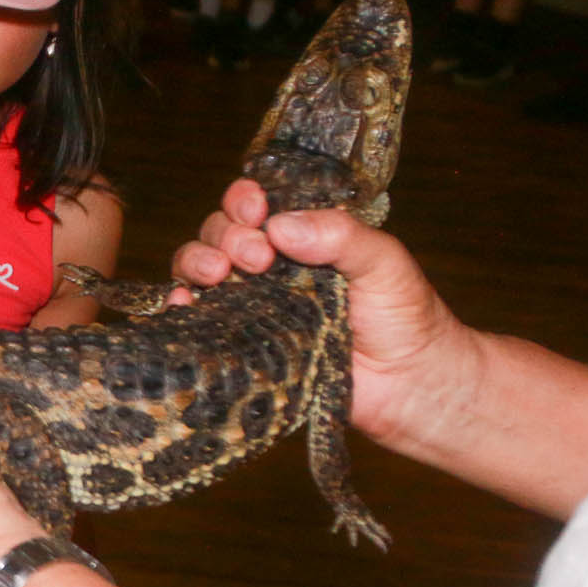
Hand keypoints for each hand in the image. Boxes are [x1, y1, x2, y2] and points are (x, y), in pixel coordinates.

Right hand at [168, 178, 473, 455]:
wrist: (409, 385)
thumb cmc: (405, 318)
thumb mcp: (383, 262)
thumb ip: (340, 235)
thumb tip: (280, 226)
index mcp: (300, 238)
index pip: (255, 206)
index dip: (243, 201)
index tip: (255, 210)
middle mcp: (267, 267)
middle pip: (220, 232)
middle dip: (226, 235)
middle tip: (257, 257)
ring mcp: (250, 304)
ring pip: (198, 267)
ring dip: (196, 261)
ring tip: (217, 274)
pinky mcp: (240, 343)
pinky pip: (196, 318)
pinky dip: (179, 305)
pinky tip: (184, 303)